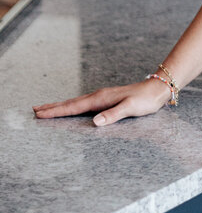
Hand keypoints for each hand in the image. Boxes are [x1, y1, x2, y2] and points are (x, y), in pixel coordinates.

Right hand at [32, 77, 171, 125]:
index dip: (56, 111)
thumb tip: (95, 122)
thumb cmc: (144, 100)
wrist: (156, 89)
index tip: (39, 114)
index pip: (73, 107)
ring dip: (59, 106)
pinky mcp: (105, 101)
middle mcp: (98, 97)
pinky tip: (71, 110)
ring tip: (46, 109)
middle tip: (34, 109)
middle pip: (70, 103)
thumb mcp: (130, 108)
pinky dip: (71, 107)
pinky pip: (83, 105)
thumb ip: (113, 115)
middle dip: (52, 107)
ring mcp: (101, 98)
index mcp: (100, 99)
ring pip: (75, 103)